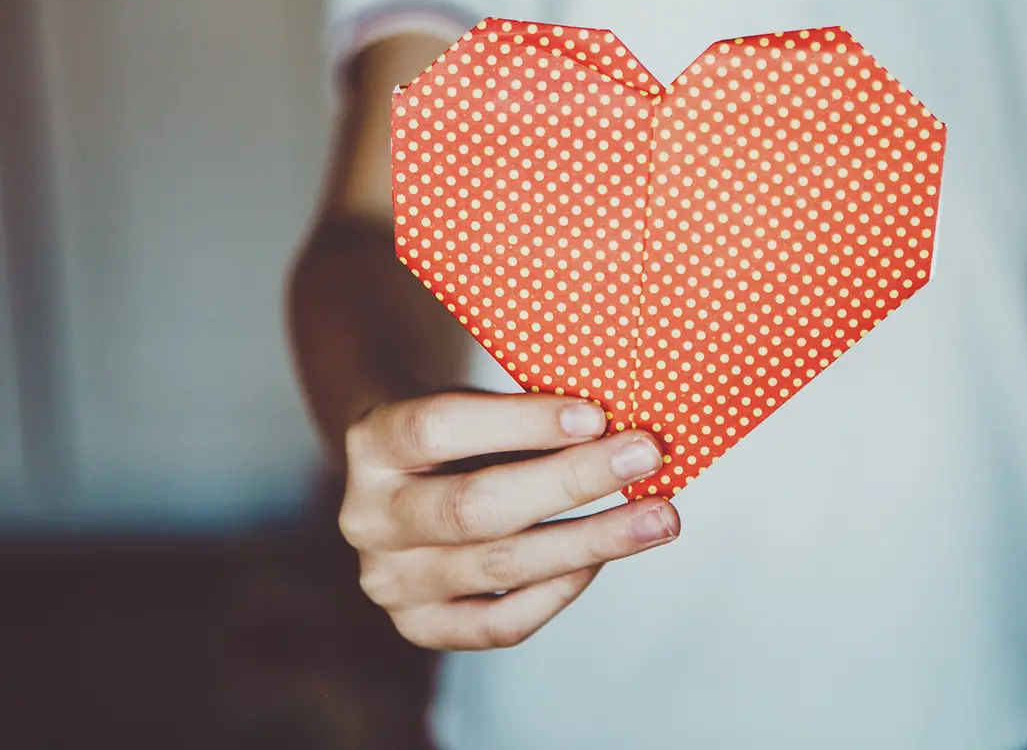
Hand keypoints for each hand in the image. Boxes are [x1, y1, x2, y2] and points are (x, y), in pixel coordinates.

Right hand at [339, 392, 677, 649]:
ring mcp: (390, 581)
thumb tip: (618, 425)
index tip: (595, 414)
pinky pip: (500, 624)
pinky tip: (601, 559)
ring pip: (500, 568)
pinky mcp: (421, 627)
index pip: (437, 429)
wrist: (410, 480)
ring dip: (591, 541)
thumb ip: (528, 411)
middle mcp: (368, 518)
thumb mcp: (476, 399)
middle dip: (572, 482)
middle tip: (647, 457)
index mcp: (371, 442)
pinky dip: (559, 591)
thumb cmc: (464, 430)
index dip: (519, 422)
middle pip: (475, 507)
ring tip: (659, 518)